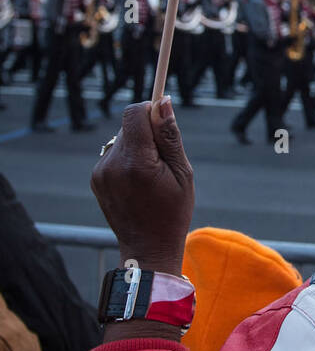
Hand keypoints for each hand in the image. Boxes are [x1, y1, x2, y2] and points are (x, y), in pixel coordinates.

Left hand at [91, 97, 194, 275]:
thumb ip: (170, 136)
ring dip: (138, 145)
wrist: (148, 249)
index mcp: (136, 162)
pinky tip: (138, 181)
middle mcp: (112, 164)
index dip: (150, 109)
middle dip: (148, 132)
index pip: (134, 113)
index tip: (164, 119)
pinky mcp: (96, 178)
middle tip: (164, 158)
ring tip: (151, 174)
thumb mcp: (182, 173)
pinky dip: (127, 158)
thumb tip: (164, 101)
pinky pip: (114, 153)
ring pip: (121, 138)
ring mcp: (100, 172)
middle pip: (128, 125)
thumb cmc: (172, 212)